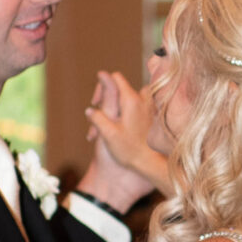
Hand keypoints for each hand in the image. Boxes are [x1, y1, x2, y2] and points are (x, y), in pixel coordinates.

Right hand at [81, 69, 172, 207]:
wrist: (151, 164)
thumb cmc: (130, 150)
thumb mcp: (108, 133)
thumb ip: (97, 116)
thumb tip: (90, 108)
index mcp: (132, 100)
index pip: (115, 78)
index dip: (102, 86)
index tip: (96, 103)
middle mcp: (143, 100)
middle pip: (121, 88)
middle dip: (108, 100)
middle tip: (100, 119)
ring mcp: (149, 108)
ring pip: (128, 99)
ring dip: (116, 108)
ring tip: (107, 128)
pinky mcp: (151, 117)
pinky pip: (136, 107)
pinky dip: (126, 114)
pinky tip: (120, 131)